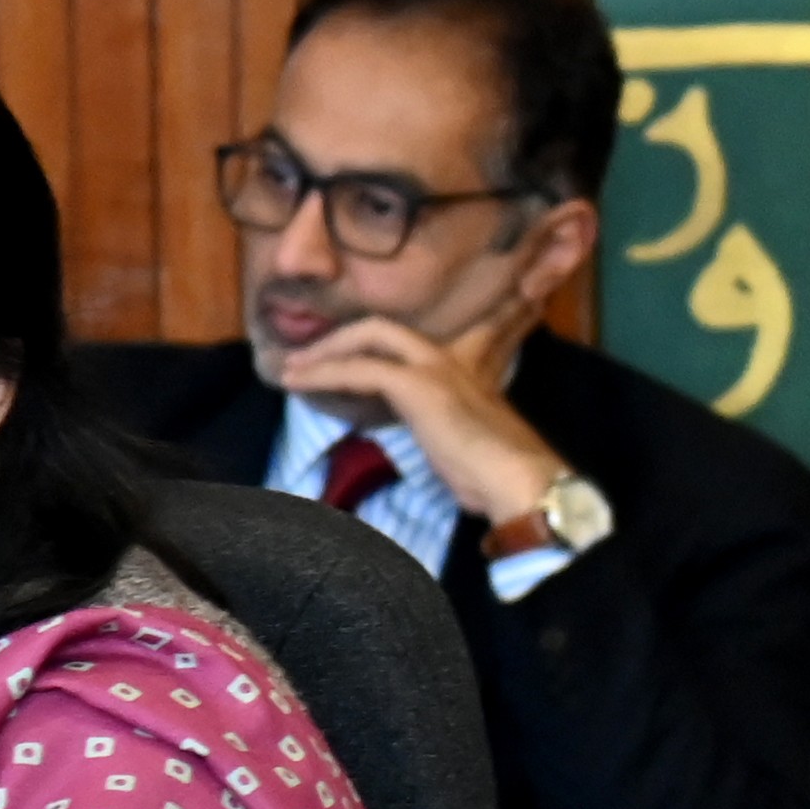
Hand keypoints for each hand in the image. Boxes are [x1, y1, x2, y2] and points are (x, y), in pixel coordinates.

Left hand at [263, 310, 576, 539]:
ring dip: (323, 352)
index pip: (410, 343)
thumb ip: (441, 430)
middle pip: (381, 328)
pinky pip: (359, 368)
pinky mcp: (416, 385)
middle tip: (306, 357)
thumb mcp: (463, 444)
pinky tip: (299, 382)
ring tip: (291, 368)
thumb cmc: (497, 475)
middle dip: (339, 338)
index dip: (370, 345)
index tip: (339, 358)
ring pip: (366, 338)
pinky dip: (324, 372)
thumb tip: (428, 444)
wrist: (518, 481)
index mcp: (464, 370)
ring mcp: (432, 367)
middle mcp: (448, 358)